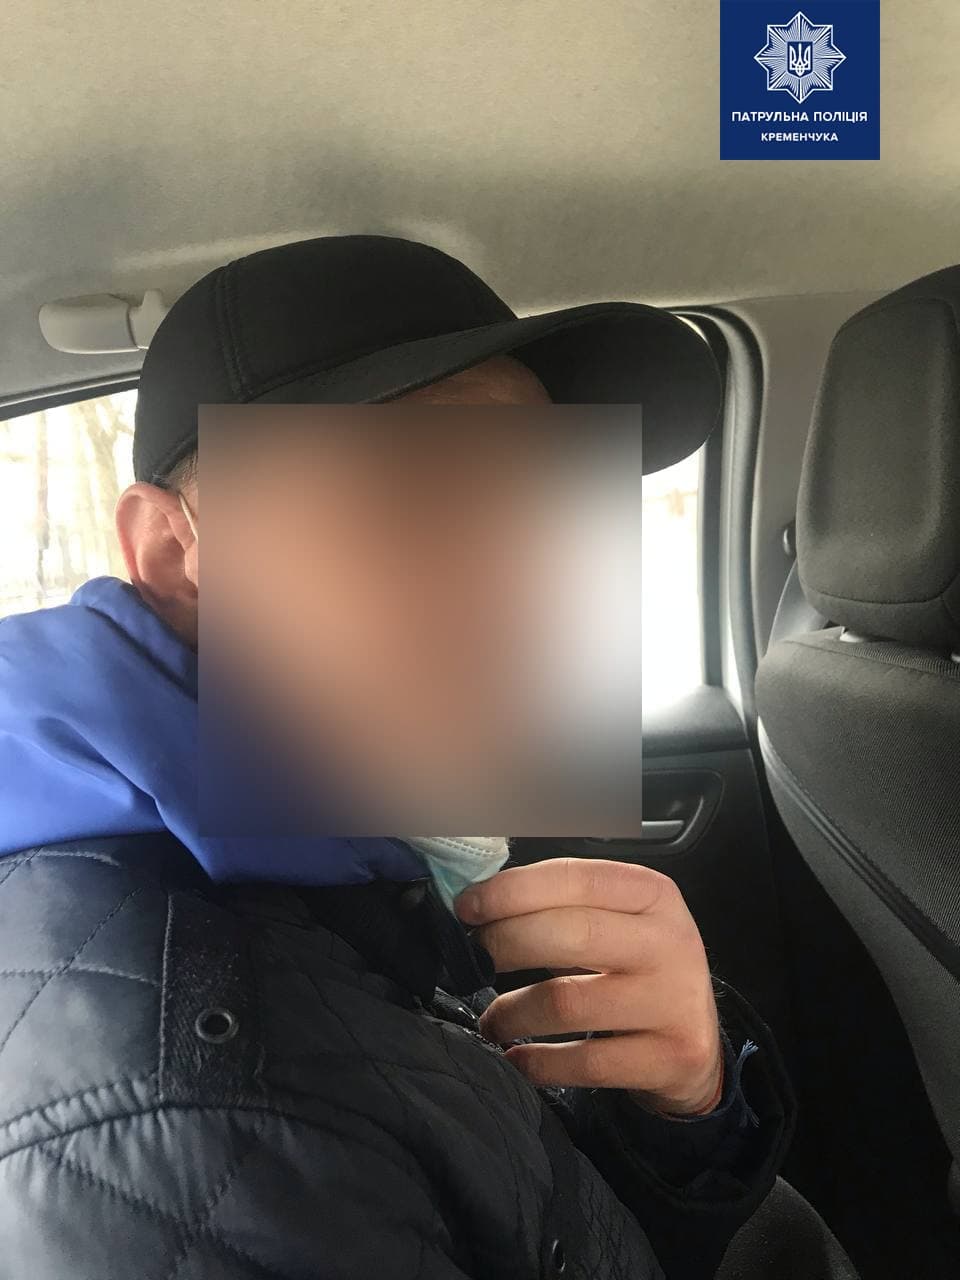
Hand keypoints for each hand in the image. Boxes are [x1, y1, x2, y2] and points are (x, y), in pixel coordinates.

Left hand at [455, 858, 722, 1115]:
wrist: (696, 1045)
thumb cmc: (638, 970)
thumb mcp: (619, 923)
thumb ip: (563, 906)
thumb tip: (479, 904)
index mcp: (653, 895)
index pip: (576, 878)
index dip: (514, 891)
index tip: (467, 907)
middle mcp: (670, 942)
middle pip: (572, 934)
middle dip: (507, 942)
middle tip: (474, 957)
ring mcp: (674, 1003)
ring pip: (568, 1002)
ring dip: (512, 1012)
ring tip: (492, 1019)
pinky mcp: (671, 1058)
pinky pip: (585, 1063)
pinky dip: (537, 1062)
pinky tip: (516, 1057)